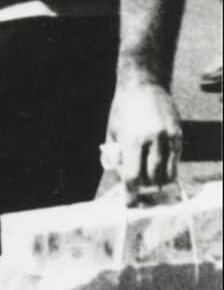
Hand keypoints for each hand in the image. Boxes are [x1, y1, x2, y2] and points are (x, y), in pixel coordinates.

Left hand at [104, 78, 181, 203]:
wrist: (144, 85)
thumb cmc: (123, 109)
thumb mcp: (111, 132)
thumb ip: (114, 156)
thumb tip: (120, 177)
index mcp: (132, 141)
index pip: (133, 177)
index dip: (131, 194)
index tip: (130, 204)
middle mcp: (153, 141)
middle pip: (152, 179)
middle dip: (145, 189)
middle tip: (139, 191)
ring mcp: (169, 138)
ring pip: (168, 173)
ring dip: (158, 181)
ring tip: (149, 179)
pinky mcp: (179, 135)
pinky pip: (175, 161)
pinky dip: (167, 169)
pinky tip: (158, 168)